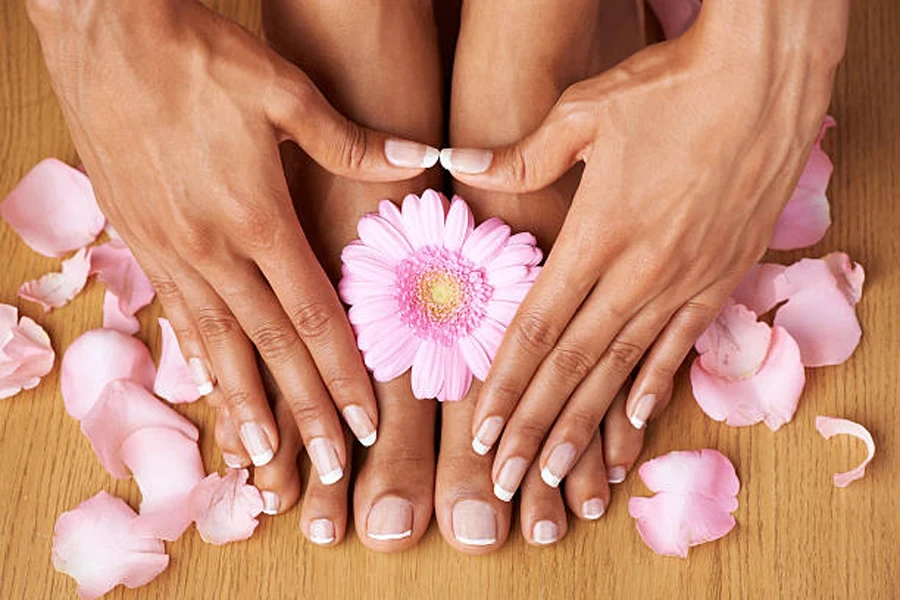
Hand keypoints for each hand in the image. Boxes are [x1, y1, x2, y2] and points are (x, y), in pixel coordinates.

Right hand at [27, 0, 438, 479]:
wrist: (103, 31)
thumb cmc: (197, 55)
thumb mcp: (283, 89)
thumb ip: (350, 141)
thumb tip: (418, 160)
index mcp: (256, 217)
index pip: (313, 319)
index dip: (344, 377)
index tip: (367, 425)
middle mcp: (212, 249)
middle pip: (270, 349)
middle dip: (305, 416)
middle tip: (328, 473)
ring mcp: (169, 250)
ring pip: (217, 346)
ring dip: (245, 408)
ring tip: (265, 464)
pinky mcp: (139, 240)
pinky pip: (178, 317)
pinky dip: (200, 362)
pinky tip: (214, 392)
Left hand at [442, 0, 847, 493]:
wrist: (769, 78)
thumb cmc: (671, 85)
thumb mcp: (583, 109)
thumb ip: (520, 155)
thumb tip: (459, 163)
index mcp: (595, 235)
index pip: (535, 330)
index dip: (505, 388)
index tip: (481, 435)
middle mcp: (637, 272)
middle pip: (572, 366)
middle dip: (535, 430)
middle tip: (507, 481)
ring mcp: (684, 281)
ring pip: (623, 370)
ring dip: (588, 428)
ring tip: (559, 478)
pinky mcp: (723, 278)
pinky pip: (681, 346)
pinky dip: (653, 388)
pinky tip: (633, 428)